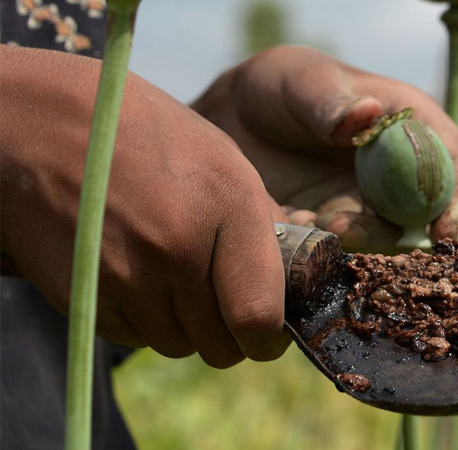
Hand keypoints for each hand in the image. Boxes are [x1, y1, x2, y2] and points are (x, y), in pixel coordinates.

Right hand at [0, 45, 289, 367]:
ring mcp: (127, 274)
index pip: (260, 316)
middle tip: (224, 309)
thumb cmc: (145, 135)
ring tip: (175, 278)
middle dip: (230, 336)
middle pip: (220, 345)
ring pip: (178, 346)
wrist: (42, 124)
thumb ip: (262, 224)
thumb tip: (289, 283)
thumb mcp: (223, 159)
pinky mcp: (85, 294)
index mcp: (229, 205)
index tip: (268, 334)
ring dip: (186, 328)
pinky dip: (143, 320)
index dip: (269, 338)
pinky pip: (133, 337)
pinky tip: (137, 275)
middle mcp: (180, 246)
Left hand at [192, 46, 457, 253]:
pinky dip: (318, 251)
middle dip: (395, 233)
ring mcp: (370, 208)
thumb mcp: (301, 81)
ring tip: (311, 222)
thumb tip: (366, 115)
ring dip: (354, 243)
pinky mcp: (336, 233)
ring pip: (383, 243)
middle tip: (347, 229)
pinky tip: (286, 225)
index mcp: (414, 129)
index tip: (443, 229)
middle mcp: (401, 175)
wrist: (232, 120)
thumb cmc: (281, 86)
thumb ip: (330, 100)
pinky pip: (340, 254)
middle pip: (426, 219)